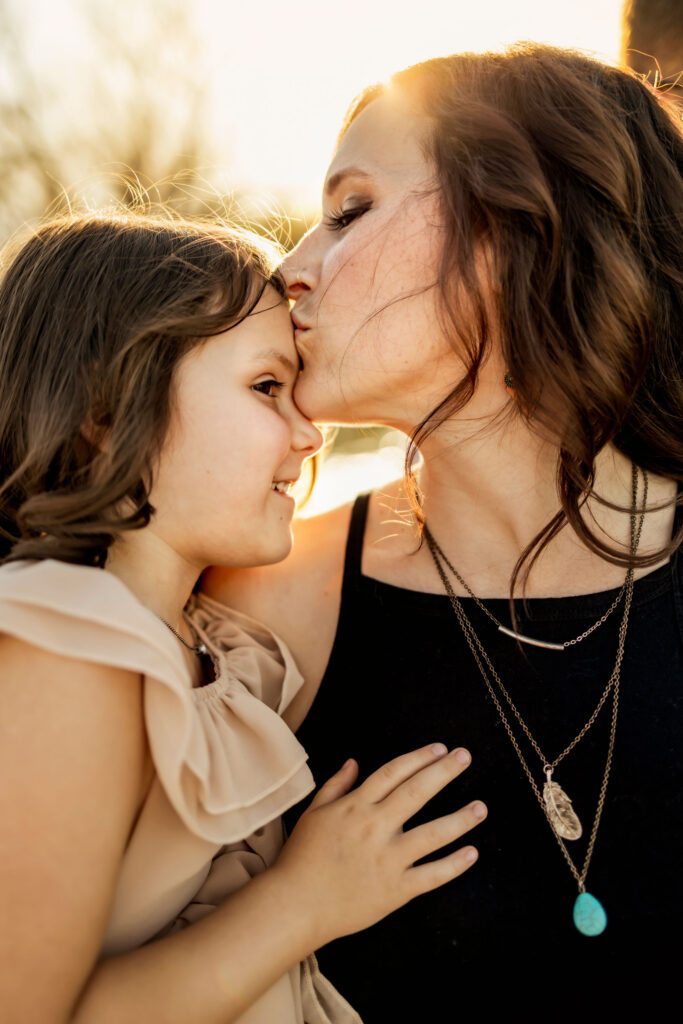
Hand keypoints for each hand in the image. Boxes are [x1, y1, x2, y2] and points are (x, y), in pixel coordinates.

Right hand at [272, 744, 485, 948]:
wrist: (295, 905)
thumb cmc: (301, 857)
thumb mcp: (313, 813)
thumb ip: (336, 785)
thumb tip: (354, 762)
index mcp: (355, 807)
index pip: (392, 773)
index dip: (418, 758)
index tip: (440, 748)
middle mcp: (375, 828)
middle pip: (416, 793)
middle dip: (443, 772)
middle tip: (465, 757)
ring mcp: (387, 860)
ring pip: (432, 834)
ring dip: (460, 819)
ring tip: (481, 806)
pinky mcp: (395, 890)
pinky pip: (431, 875)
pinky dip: (454, 865)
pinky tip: (472, 852)